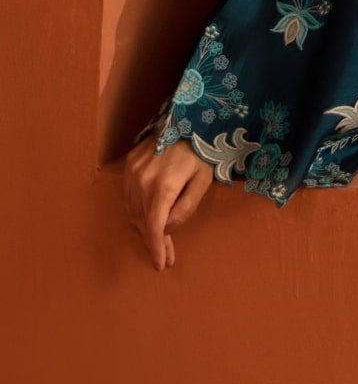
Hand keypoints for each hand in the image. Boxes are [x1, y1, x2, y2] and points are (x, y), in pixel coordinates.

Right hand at [123, 135, 214, 269]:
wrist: (189, 118)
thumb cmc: (202, 152)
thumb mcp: (202, 182)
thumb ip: (185, 209)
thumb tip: (167, 229)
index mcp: (164, 187)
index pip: (154, 228)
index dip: (156, 249)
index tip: (160, 265)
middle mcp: (142, 180)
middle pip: (143, 223)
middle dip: (154, 242)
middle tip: (166, 257)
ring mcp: (133, 171)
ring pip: (133, 211)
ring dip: (144, 228)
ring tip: (160, 240)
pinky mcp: (129, 163)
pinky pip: (129, 196)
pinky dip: (138, 210)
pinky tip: (150, 218)